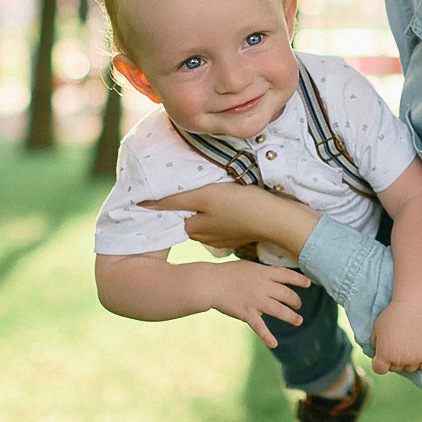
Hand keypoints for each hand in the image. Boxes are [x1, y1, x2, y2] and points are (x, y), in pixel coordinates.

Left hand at [144, 182, 314, 255]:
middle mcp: (206, 239)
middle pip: (189, 216)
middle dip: (188, 203)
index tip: (167, 188)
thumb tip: (142, 203)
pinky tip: (231, 201)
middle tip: (193, 183)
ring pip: (207, 218)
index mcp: (193, 230)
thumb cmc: (241, 205)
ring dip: (207, 207)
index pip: (172, 214)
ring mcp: (224, 238)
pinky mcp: (240, 233)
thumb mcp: (203, 196)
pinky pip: (224, 221)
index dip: (169, 201)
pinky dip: (223, 212)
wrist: (279, 219)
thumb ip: (174, 200)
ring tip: (213, 189)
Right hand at [209, 261, 310, 349]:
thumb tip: (270, 278)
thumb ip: (261, 273)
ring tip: (298, 320)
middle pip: (287, 295)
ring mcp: (256, 301)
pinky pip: (260, 327)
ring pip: (280, 310)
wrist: (210, 282)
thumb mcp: (247, 267)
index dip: (299, 280)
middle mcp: (264, 287)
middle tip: (298, 305)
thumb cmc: (226, 273)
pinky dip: (268, 336)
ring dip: (292, 317)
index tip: (308, 284)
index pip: (287, 276)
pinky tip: (275, 344)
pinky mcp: (247, 313)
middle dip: (296, 301)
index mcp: (264, 273)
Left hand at [371, 303, 421, 375]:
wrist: (416, 306)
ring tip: (407, 345)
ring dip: (406, 360)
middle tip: (396, 343)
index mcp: (385, 354)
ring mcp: (416, 359)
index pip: (379, 369)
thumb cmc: (394, 315)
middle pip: (394, 368)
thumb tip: (378, 354)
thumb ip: (376, 343)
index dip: (378, 362)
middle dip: (392, 359)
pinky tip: (417, 350)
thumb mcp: (377, 327)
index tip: (381, 354)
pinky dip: (420, 361)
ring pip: (408, 368)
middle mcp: (400, 360)